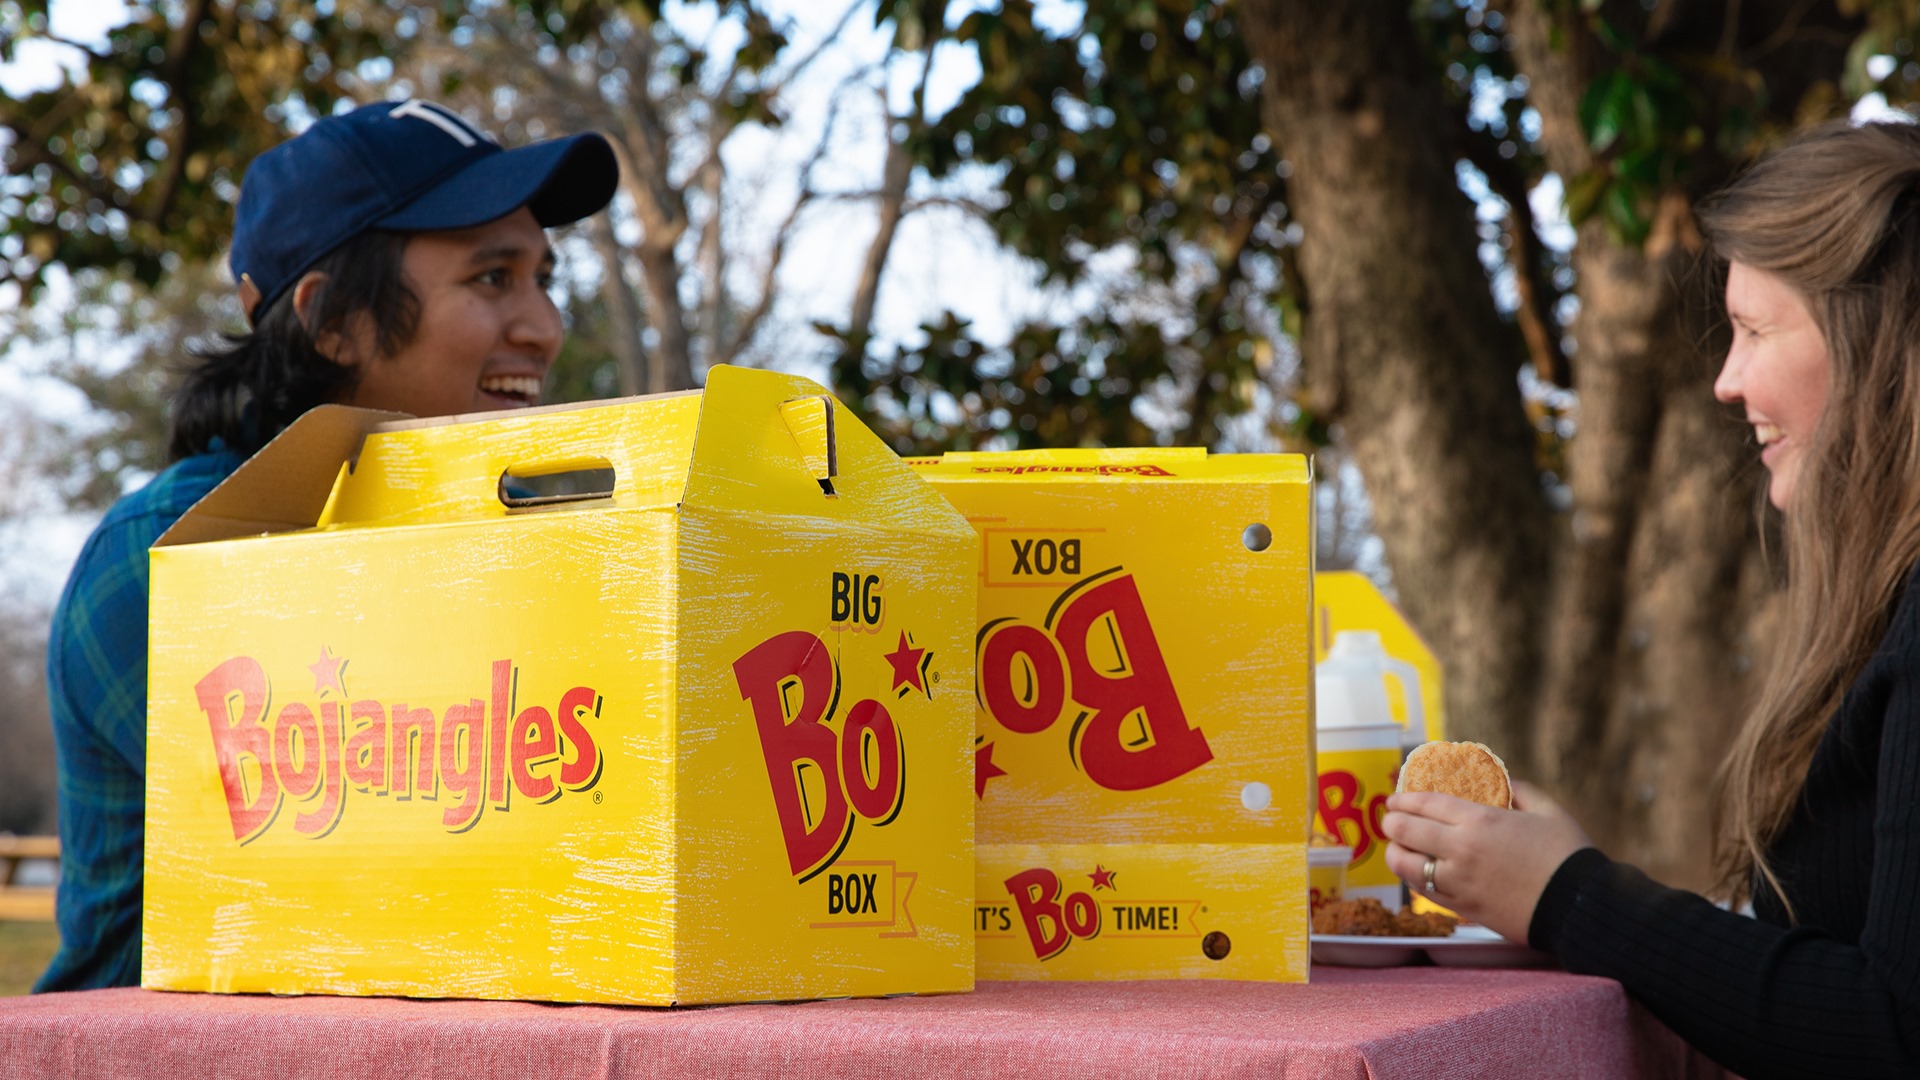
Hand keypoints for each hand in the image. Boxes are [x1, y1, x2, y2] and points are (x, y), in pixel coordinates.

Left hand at [1380, 781, 1592, 943]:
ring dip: (1396, 853)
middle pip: (1404, 832)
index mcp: (1480, 821)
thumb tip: (1502, 780)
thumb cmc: (1568, 856)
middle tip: (1391, 820)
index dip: (1403, 800)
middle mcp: (1461, 850)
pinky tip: (1418, 872)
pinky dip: (1413, 879)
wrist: (1580, 908)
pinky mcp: (1462, 909)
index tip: (1395, 799)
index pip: (1424, 804)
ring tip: (1399, 847)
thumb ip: (1520, 790)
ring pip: (1404, 866)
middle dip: (1391, 823)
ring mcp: (1458, 882)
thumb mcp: (1548, 810)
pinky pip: (1423, 892)